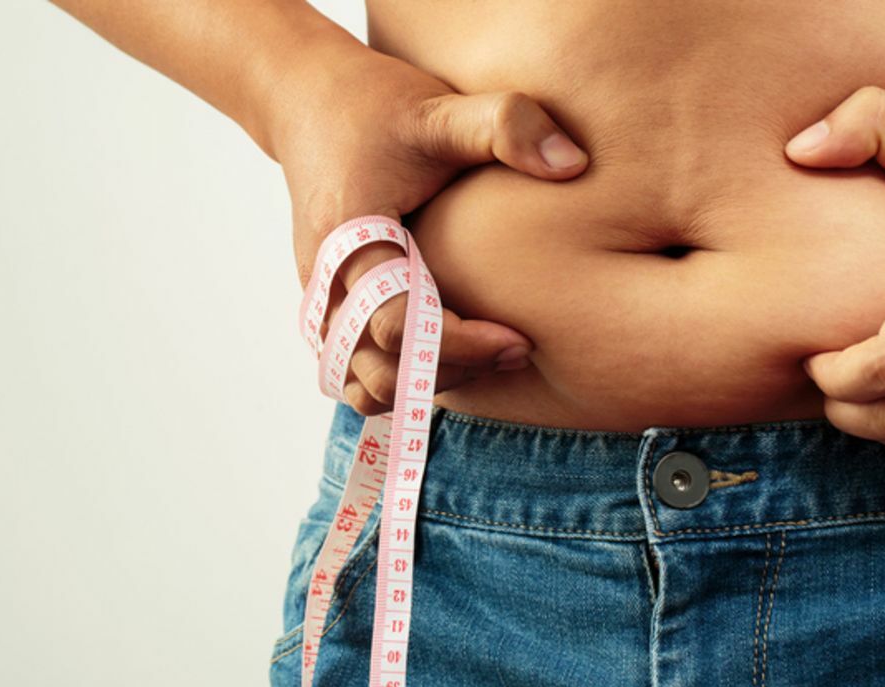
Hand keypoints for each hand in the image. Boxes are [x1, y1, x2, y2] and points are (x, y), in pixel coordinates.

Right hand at [265, 40, 589, 414]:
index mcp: (347, 243)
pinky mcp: (333, 314)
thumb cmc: (376, 107)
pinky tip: (457, 353)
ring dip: (429, 383)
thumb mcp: (440, 108)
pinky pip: (359, 375)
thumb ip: (506, 125)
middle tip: (519, 348)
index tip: (519, 338)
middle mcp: (325, 285)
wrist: (311, 103)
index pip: (397, 325)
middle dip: (455, 369)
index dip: (463, 343)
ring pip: (366, 385)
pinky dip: (404, 380)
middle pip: (381, 371)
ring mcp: (324, 305)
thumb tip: (573, 164)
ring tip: (489, 355)